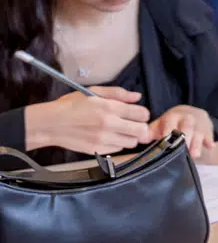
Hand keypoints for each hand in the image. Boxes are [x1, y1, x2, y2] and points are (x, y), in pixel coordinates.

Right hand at [24, 87, 150, 154]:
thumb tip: (137, 97)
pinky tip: (109, 136)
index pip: (142, 114)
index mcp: (109, 107)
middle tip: (132, 123)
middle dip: (140, 126)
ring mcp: (104, 139)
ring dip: (130, 136)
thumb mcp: (93, 92)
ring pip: (132, 142)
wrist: (50, 124)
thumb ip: (118, 93)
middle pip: (141, 130)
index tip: (137, 113)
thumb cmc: (70, 105)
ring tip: (120, 130)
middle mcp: (109, 124)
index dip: (142, 113)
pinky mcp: (98, 150)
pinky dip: (118, 143)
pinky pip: (119, 149)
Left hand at [149, 105, 215, 158]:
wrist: (193, 113)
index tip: (164, 139)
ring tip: (194, 155)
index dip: (168, 130)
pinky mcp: (208, 131)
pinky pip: (209, 136)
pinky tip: (210, 147)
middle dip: (184, 139)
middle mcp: (188, 119)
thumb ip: (149, 132)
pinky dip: (209, 141)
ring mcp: (199, 125)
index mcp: (173, 116)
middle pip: (187, 128)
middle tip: (180, 150)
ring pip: (198, 134)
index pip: (171, 122)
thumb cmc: (172, 123)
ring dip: (196, 144)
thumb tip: (138, 137)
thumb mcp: (161, 124)